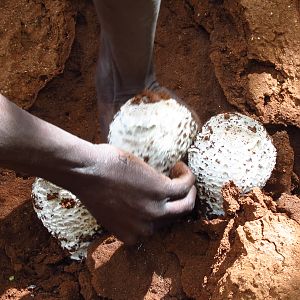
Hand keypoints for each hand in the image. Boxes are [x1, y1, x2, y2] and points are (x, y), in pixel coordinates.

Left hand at [70, 144, 195, 244]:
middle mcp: (145, 227)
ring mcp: (154, 210)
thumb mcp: (108, 209)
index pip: (156, 227)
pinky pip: (185, 186)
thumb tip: (132, 204)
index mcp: (130, 234)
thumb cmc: (91, 183)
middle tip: (178, 186)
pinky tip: (180, 166)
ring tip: (182, 175)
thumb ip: (123, 215)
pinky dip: (187, 176)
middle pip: (174, 217)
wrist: (86, 171)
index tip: (162, 196)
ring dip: (189, 190)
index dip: (162, 210)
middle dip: (179, 202)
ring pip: (185, 205)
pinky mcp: (160, 190)